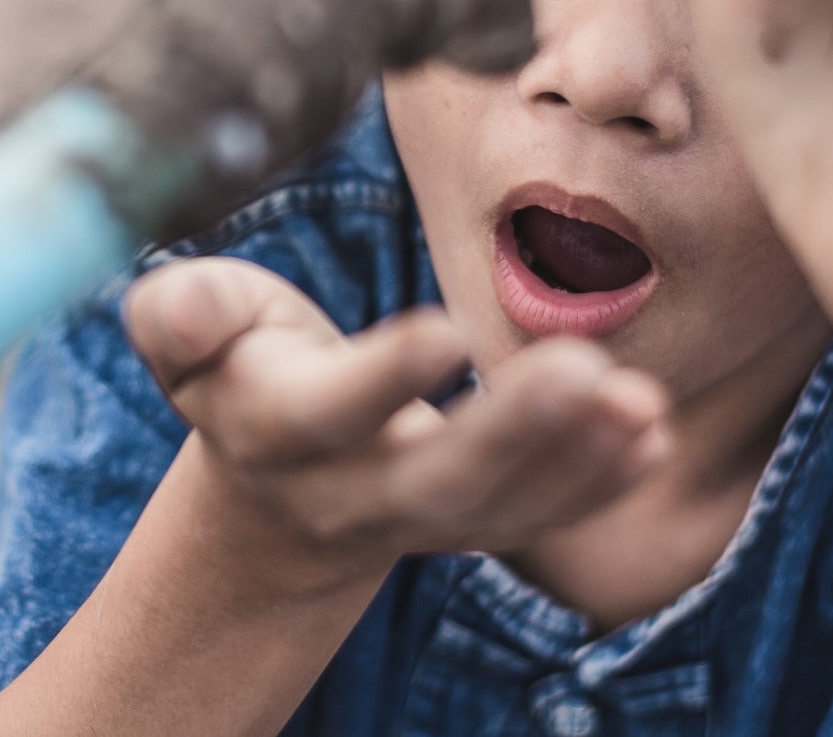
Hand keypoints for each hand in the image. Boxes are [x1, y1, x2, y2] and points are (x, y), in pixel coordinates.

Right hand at [123, 257, 667, 591]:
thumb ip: (180, 312)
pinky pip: (537, 516)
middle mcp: (347, 491)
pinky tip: (652, 435)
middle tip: (585, 371)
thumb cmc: (237, 368)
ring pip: (500, 507)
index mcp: (273, 429)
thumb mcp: (188, 331)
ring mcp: (417, 518)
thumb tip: (184, 308)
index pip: (327, 412)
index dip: (382, 378)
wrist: (272, 482)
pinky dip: (599, 483)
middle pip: (432, 480)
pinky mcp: (471, 523)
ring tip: (640, 405)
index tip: (448, 329)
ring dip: (576, 460)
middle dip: (510, 433)